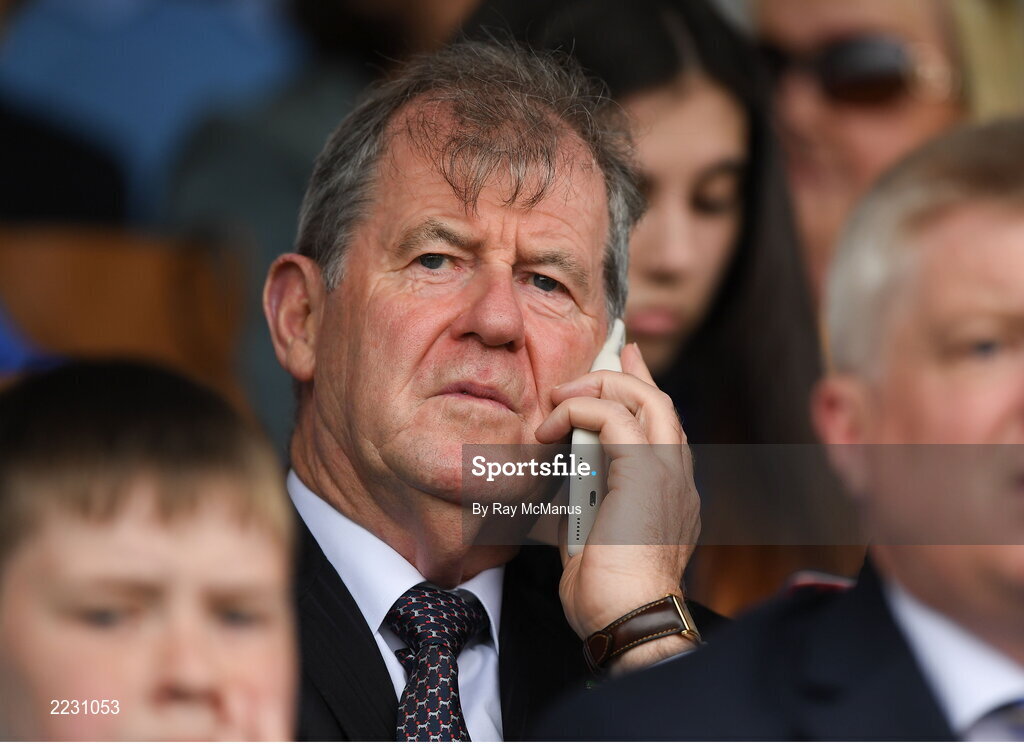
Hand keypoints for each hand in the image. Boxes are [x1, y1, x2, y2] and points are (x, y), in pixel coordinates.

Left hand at [535, 343, 700, 672]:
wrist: (628, 619)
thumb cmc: (608, 593)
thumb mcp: (591, 539)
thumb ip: (584, 505)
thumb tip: (559, 490)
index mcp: (670, 491)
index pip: (661, 426)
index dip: (643, 388)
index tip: (626, 364)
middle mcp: (677, 475)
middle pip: (657, 402)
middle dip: (621, 375)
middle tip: (582, 371)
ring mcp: (668, 471)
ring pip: (643, 398)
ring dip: (595, 390)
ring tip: (559, 399)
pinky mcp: (645, 471)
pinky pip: (613, 418)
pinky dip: (577, 413)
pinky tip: (551, 427)